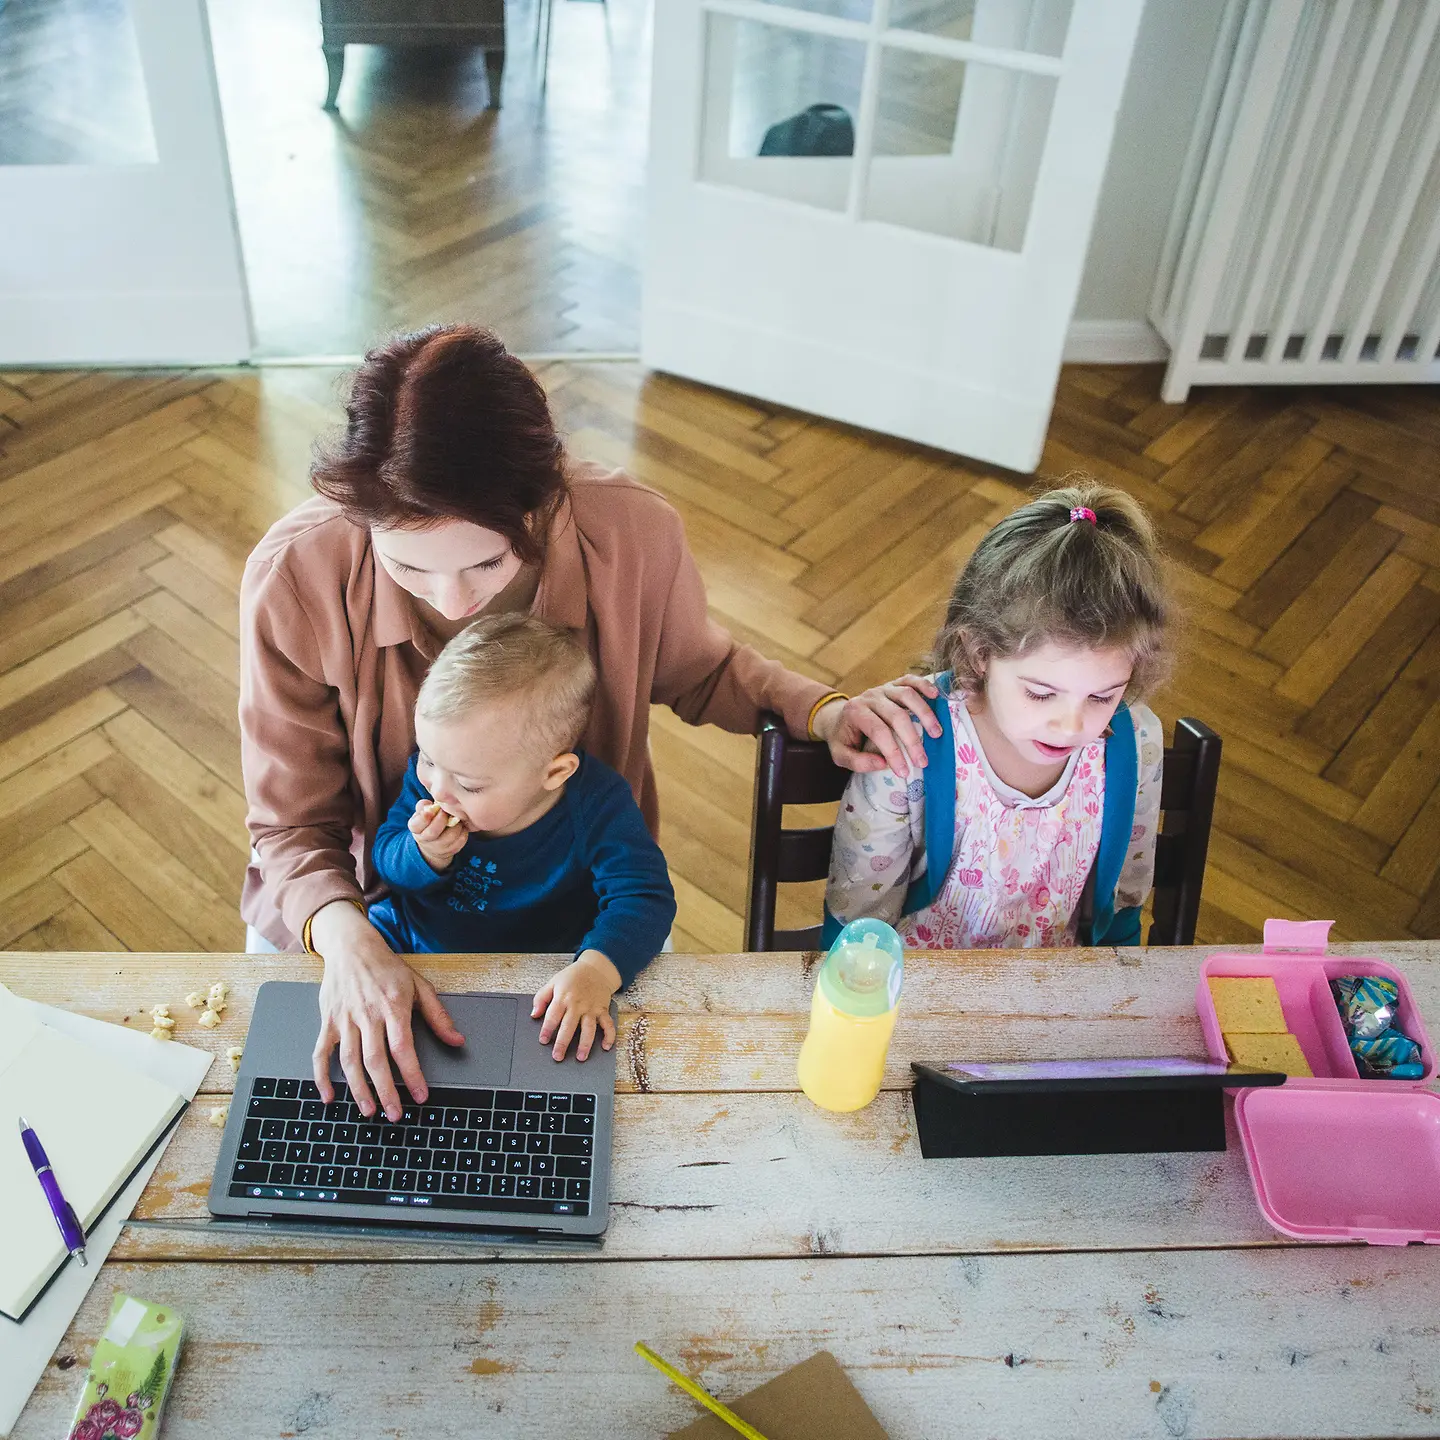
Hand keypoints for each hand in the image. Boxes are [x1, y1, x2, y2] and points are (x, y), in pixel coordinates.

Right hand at [310, 900, 464, 1120]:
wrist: (352, 947)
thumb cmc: (388, 968)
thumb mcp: (419, 986)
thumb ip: (438, 1015)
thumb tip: (457, 1040)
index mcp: (394, 1007)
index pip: (403, 1048)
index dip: (413, 1075)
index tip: (420, 1096)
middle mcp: (368, 1015)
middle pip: (376, 1060)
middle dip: (386, 1091)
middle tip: (395, 1114)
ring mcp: (345, 1019)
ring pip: (350, 1061)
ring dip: (358, 1089)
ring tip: (369, 1110)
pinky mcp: (328, 1021)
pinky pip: (321, 1052)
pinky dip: (321, 1076)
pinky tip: (329, 1095)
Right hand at [408, 798, 467, 870]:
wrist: (434, 844)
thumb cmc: (429, 822)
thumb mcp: (422, 813)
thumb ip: (423, 806)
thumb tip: (428, 804)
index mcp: (415, 829)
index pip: (416, 825)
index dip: (424, 817)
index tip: (431, 809)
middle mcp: (425, 841)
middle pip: (433, 831)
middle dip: (442, 818)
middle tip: (446, 810)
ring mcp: (439, 848)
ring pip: (451, 835)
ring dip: (456, 823)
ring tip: (455, 817)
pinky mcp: (453, 850)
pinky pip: (461, 839)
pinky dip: (463, 830)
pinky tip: (461, 824)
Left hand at [530, 950, 620, 1061]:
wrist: (595, 969)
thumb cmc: (572, 977)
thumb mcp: (553, 982)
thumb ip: (541, 998)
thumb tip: (534, 1014)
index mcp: (563, 997)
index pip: (553, 1016)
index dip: (547, 1029)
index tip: (543, 1040)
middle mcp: (577, 1004)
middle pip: (569, 1026)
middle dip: (563, 1043)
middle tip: (557, 1056)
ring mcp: (591, 1008)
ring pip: (589, 1028)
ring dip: (585, 1044)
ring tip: (581, 1057)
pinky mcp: (603, 1010)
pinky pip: (608, 1024)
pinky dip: (609, 1036)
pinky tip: (605, 1047)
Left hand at [812, 675, 942, 778]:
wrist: (839, 718)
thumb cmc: (844, 739)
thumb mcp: (840, 755)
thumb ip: (858, 762)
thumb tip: (883, 764)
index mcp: (855, 712)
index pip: (878, 731)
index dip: (893, 752)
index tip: (904, 772)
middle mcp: (870, 697)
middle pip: (896, 715)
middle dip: (912, 741)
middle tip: (922, 762)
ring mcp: (883, 689)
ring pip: (907, 695)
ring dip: (925, 714)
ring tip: (936, 734)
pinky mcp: (893, 685)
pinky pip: (910, 680)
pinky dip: (924, 685)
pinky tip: (936, 696)